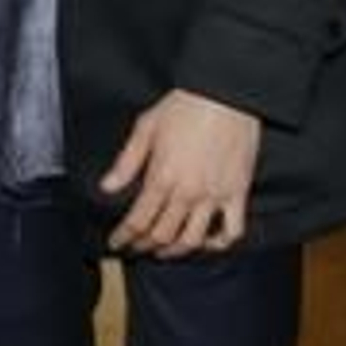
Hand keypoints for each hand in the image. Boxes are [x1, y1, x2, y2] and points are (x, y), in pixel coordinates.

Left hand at [99, 89, 260, 257]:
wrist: (225, 94)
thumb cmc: (185, 105)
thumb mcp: (146, 127)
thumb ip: (126, 161)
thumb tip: (107, 186)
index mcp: (162, 177)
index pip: (138, 219)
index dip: (125, 236)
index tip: (117, 242)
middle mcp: (187, 192)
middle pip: (162, 234)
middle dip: (145, 245)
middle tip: (137, 247)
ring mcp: (214, 196)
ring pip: (193, 239)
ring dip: (175, 251)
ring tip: (164, 251)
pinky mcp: (237, 193)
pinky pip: (232, 231)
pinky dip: (219, 244)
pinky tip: (208, 242)